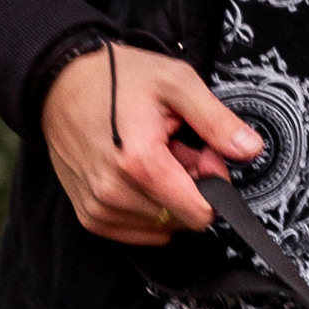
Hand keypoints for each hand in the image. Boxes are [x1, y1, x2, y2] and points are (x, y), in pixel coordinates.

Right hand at [42, 44, 263, 245]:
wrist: (58, 79)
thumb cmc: (115, 77)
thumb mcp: (175, 82)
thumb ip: (216, 120)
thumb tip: (250, 149)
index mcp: (139, 163)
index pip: (200, 213)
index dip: (210, 185)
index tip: (199, 155)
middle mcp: (115, 192)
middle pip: (183, 220)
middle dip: (187, 189)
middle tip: (172, 149)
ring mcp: (100, 207)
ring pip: (162, 228)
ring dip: (164, 197)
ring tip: (150, 157)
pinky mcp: (90, 216)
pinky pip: (138, 232)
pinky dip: (144, 209)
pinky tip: (133, 174)